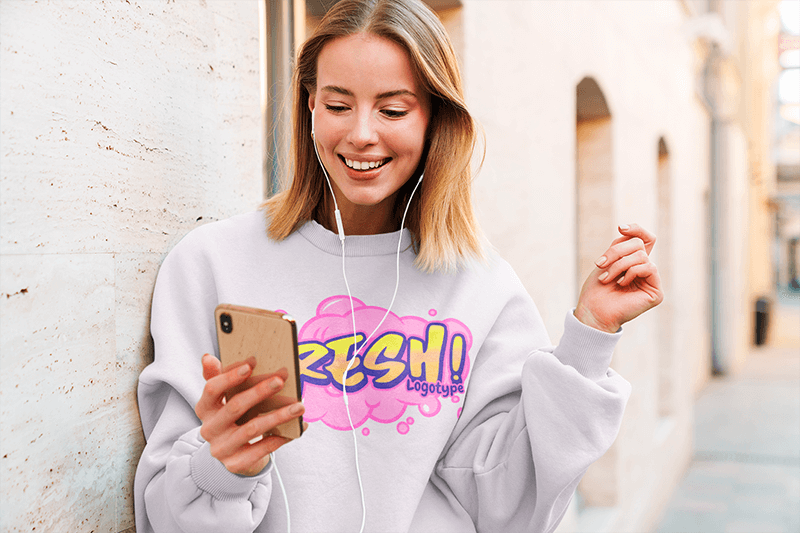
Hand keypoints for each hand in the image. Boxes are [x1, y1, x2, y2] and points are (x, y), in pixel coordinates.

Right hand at [194, 354, 304, 476]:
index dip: (230, 377)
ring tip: (299, 406)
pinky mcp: (236, 463)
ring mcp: (221, 448)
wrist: (233, 456)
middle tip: (280, 380)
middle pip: (235, 406)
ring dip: (278, 416)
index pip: (211, 389)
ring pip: (252, 428)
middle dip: (259, 391)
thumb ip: (217, 377)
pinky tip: (296, 429)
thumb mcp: (222, 400)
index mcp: (204, 409)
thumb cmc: (231, 419)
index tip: (250, 364)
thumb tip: (207, 357)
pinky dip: (280, 438)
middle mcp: (209, 429)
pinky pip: (262, 448)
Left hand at [574, 224, 663, 332]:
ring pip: (641, 256)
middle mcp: (645, 270)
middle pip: (639, 244)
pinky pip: (649, 268)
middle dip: (616, 252)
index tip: (620, 227)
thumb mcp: (607, 261)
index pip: (644, 239)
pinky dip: (631, 272)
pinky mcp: (656, 292)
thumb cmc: (596, 290)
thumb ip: (620, 246)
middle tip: (600, 264)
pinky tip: (621, 284)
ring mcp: (651, 281)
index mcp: (634, 263)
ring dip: (619, 265)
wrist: (593, 311)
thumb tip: (626, 230)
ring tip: (607, 278)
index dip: (636, 229)